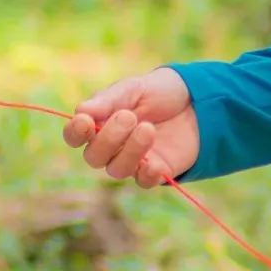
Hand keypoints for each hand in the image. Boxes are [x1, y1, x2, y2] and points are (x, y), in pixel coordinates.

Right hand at [61, 67, 199, 188]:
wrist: (196, 100)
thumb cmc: (159, 91)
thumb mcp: (134, 88)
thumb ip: (109, 99)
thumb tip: (80, 112)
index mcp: (100, 122)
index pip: (75, 136)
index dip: (74, 133)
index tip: (85, 122)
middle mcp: (111, 146)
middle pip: (93, 157)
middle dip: (108, 139)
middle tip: (129, 117)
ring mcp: (132, 161)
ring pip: (117, 170)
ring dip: (130, 150)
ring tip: (148, 128)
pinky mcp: (155, 172)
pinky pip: (143, 182)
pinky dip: (147, 174)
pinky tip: (154, 162)